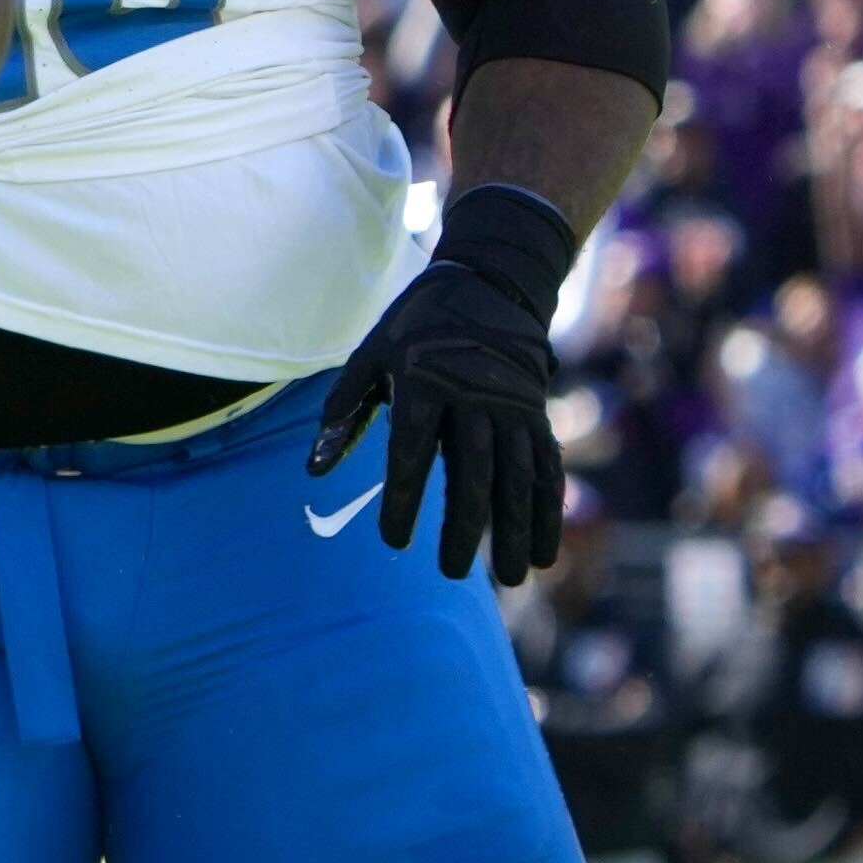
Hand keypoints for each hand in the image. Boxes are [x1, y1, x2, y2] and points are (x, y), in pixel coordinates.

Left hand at [310, 246, 564, 585]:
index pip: (411, 451)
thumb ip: (342, 411)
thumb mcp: (369, 354)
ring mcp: (513, 406)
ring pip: (517, 478)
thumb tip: (314, 470)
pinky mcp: (538, 414)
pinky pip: (546, 468)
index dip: (403, 499)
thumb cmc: (413, 327)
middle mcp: (474, 396)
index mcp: (423, 381)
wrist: (487, 284)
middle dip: (463, 527)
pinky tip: (542, 552)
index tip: (394, 541)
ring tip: (507, 578)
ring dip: (514, 530)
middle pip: (472, 472)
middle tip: (448, 572)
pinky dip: (548, 512)